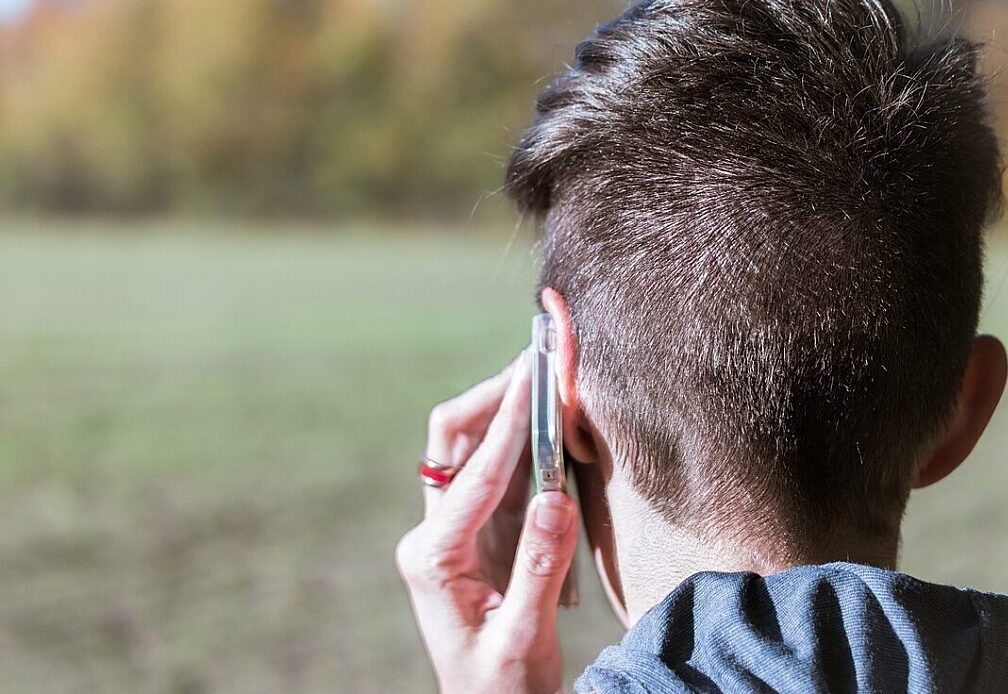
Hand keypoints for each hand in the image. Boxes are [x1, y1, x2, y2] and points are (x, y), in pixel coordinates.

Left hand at [396, 351, 579, 693]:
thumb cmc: (500, 684)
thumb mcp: (522, 638)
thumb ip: (539, 570)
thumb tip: (558, 499)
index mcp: (434, 559)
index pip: (475, 476)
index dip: (510, 425)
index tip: (535, 379)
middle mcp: (435, 535)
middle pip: (454, 442)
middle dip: (494, 398)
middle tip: (537, 360)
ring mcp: (455, 529)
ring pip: (472, 448)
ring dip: (507, 410)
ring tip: (546, 374)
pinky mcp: (479, 530)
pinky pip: (497, 470)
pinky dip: (523, 440)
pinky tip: (549, 418)